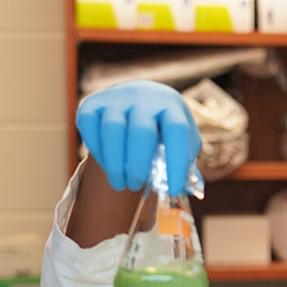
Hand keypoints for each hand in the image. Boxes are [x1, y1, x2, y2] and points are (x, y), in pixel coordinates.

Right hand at [76, 80, 201, 196]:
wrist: (138, 103)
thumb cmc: (165, 131)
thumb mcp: (182, 143)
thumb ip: (187, 165)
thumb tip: (196, 190)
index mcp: (171, 105)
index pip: (177, 131)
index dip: (177, 162)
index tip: (174, 189)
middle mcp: (144, 96)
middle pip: (141, 131)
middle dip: (139, 166)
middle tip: (138, 187)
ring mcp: (116, 97)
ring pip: (112, 130)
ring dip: (115, 164)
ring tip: (122, 184)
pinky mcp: (91, 103)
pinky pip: (89, 127)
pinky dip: (98, 151)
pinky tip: (108, 166)